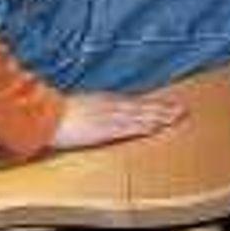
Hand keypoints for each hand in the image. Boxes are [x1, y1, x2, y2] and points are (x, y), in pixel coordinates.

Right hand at [50, 89, 186, 149]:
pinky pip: (130, 127)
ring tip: (178, 116)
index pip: (135, 103)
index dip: (152, 104)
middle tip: (183, 109)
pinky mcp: (106, 129)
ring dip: (161, 116)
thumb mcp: (79, 107)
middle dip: (163, 108)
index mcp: (104, 101)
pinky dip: (145, 125)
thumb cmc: (57, 113)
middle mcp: (111, 106)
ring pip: (142, 115)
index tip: (168, 103)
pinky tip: (157, 126)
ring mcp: (110, 117)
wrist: (46, 116)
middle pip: (143, 107)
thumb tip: (95, 113)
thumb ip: (91, 108)